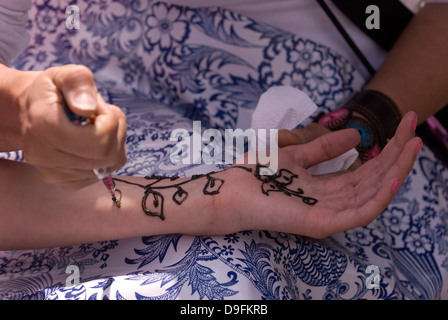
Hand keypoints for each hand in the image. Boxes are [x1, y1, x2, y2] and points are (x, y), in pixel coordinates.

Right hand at [20, 64, 126, 189]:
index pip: (100, 139)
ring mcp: (54, 174)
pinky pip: (103, 174)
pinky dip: (106, 157)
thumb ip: (79, 83)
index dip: (109, 119)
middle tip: (99, 116)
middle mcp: (44, 156)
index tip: (96, 107)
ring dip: (113, 143)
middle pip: (109, 155)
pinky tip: (91, 143)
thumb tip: (87, 109)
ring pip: (110, 165)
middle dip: (115, 131)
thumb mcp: (66, 75)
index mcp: (43, 126)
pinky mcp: (66, 184)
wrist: (35, 113)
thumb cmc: (54, 92)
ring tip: (94, 127)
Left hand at [223, 112, 420, 237]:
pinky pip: (358, 214)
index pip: (364, 172)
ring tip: (412, 145)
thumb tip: (355, 135)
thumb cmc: (257, 174)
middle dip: (396, 155)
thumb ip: (324, 149)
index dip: (385, 151)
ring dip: (395, 170)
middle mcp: (330, 202)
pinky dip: (379, 197)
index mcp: (325, 188)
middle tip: (414, 128)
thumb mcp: (296, 154)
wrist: (229, 190)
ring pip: (372, 195)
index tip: (402, 127)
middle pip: (373, 180)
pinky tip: (394, 175)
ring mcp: (327, 214)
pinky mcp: (320, 223)